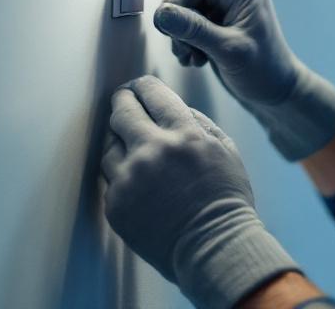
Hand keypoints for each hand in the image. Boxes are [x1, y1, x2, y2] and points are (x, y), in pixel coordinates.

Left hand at [102, 75, 298, 308]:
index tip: (140, 87)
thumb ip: (198, 122)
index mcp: (184, 134)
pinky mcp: (116, 204)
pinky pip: (110, 177)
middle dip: (122, 100)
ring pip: (109, 144)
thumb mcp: (225, 150)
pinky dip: (121, 173)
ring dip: (119, 140)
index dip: (143, 85)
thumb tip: (170, 105)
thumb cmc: (225, 199)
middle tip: (124, 100)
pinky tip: (136, 178)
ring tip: (131, 144)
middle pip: (121, 111)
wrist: (214, 248)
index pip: (151, 92)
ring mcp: (130, 178)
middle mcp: (153, 151)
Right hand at [129, 0, 334, 160]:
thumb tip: (162, 12)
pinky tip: (195, 59)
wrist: (275, 94)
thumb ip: (195, 30)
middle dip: (175, 16)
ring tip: (190, 57)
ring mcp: (222, 9)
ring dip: (178, 33)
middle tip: (179, 44)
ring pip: (182, 7)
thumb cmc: (265, 71)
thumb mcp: (229, 50)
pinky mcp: (214, 25)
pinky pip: (185, 22)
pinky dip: (183, 41)